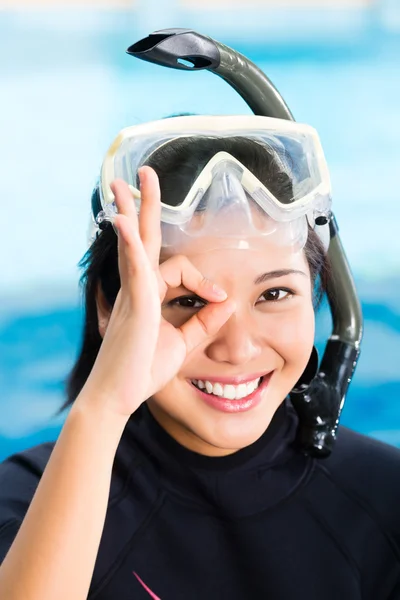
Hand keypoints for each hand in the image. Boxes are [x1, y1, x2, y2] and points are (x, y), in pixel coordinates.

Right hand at [80, 167, 235, 417]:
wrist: (118, 397)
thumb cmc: (142, 370)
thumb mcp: (182, 342)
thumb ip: (203, 321)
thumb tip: (227, 302)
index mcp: (147, 294)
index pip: (178, 268)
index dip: (204, 280)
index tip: (221, 300)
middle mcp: (137, 287)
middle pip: (143, 237)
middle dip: (144, 204)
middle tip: (142, 174)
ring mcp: (132, 293)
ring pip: (134, 242)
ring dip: (131, 209)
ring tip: (124, 181)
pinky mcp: (134, 304)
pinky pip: (133, 267)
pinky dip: (130, 243)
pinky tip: (123, 220)